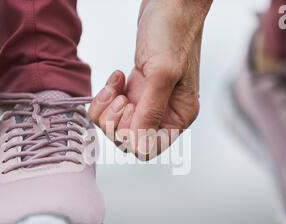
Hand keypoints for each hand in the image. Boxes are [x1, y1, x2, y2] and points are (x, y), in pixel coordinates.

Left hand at [89, 0, 211, 158]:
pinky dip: (106, 95)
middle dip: (115, 119)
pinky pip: (112, 107)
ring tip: (116, 85)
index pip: (149, 147)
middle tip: (122, 96)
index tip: (128, 108)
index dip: (130, 134)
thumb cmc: (173, 31)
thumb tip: (138, 143)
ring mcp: (149, 102)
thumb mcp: (163, 72)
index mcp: (179, 115)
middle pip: (127, 139)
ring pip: (115, 124)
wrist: (169, 4)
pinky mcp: (137, 90)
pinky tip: (117, 76)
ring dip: (107, 107)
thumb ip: (150, 110)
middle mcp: (164, 113)